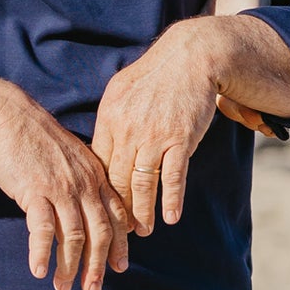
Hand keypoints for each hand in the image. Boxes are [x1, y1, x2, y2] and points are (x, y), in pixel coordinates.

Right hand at [0, 93, 129, 289]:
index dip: (120, 244)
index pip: (116, 215)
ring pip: (73, 236)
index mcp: (96, 176)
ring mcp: (61, 188)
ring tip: (63, 287)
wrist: (11, 117)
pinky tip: (38, 271)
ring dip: (69, 266)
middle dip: (97, 265)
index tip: (120, 267)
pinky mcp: (35, 191)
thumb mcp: (72, 158)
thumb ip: (84, 182)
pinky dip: (41, 253)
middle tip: (92, 289)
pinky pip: (42, 230)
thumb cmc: (39, 140)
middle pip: (99, 232)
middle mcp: (84, 184)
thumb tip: (87, 212)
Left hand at [91, 20, 221, 234]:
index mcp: (109, 119)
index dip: (100, 191)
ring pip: (142, 183)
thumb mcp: (121, 92)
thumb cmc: (155, 76)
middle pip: (117, 179)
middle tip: (120, 232)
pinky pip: (172, 176)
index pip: (99, 164)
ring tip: (143, 231)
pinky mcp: (179, 139)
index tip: (100, 209)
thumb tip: (99, 150)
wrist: (190, 57)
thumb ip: (111, 121)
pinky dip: (171, 199)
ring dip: (142, 211)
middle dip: (118, 210)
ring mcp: (154, 136)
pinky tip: (170, 217)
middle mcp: (127, 130)